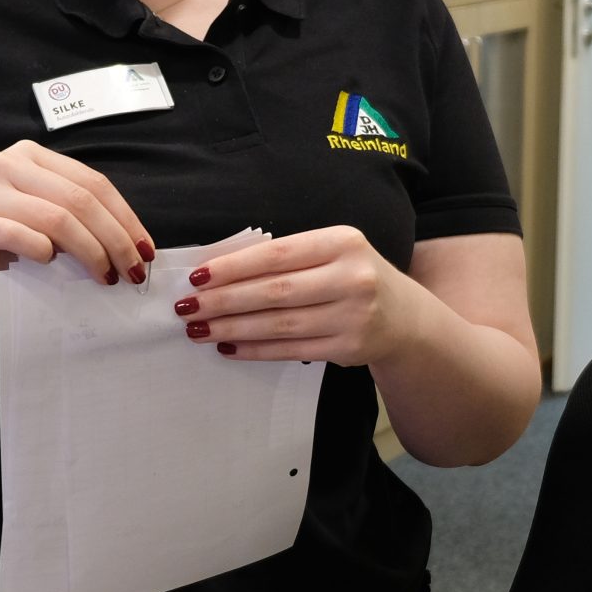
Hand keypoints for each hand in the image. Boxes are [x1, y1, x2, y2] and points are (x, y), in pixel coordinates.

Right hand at [0, 140, 152, 304]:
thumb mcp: (34, 221)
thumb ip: (70, 217)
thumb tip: (125, 243)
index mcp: (28, 156)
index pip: (92, 182)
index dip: (125, 217)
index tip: (145, 249)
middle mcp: (6, 163)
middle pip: (82, 199)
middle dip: (117, 238)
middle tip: (133, 270)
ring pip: (59, 218)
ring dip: (91, 251)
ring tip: (106, 277)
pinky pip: (22, 235)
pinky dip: (45, 253)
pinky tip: (53, 267)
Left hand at [174, 226, 417, 365]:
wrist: (404, 317)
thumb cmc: (352, 276)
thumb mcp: (331, 253)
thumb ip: (286, 258)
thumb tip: (218, 273)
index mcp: (342, 242)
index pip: (277, 254)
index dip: (233, 266)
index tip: (197, 276)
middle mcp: (352, 277)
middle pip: (274, 291)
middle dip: (224, 300)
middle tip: (187, 307)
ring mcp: (353, 315)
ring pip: (279, 324)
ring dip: (233, 328)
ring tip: (199, 329)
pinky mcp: (349, 347)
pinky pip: (291, 350)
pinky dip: (255, 350)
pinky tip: (228, 347)